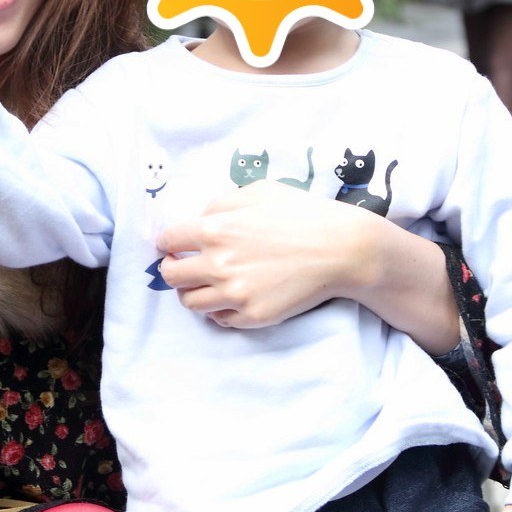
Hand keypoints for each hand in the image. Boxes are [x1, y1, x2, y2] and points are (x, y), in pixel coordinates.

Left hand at [156, 183, 370, 327]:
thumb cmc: (304, 213)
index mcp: (215, 229)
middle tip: (185, 266)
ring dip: (193, 292)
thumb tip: (201, 219)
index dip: (169, 242)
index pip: (168, 241)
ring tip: (207, 284)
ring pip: (190, 303)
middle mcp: (218, 264)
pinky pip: (219, 319)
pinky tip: (232, 297)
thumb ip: (222, 203)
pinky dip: (219, 310)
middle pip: (171, 276)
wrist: (343, 250)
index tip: (174, 245)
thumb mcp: (259, 191)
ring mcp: (234, 294)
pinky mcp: (252, 316)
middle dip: (174, 268)